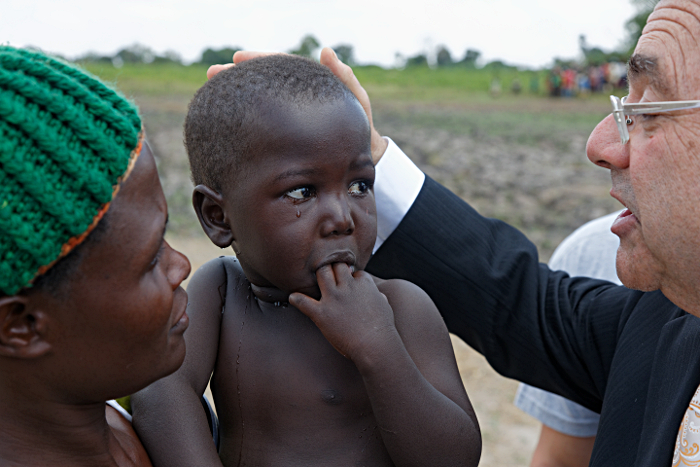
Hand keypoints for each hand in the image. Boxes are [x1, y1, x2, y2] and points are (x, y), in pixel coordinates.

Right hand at [205, 48, 387, 163]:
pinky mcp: (286, 136)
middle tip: (212, 73)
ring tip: (212, 94)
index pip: (278, 66)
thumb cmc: (361, 128)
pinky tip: (228, 123)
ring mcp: (288, 118)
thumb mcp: (356, 101)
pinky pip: (263, 123)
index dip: (258, 60)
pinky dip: (246, 120)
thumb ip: (344, 78)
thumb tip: (326, 51)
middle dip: (236, 76)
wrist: (363, 156)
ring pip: (258, 102)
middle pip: (261, 81)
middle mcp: (294, 99)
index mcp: (306, 85)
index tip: (237, 57)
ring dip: (235, 97)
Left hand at [289, 263, 397, 359]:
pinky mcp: (322, 313)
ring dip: (318, 275)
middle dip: (333, 267)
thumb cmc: (382, 328)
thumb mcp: (384, 305)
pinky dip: (296, 299)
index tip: (350, 284)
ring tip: (314, 280)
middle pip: (336, 265)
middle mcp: (347, 287)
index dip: (352, 277)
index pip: (355, 272)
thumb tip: (376, 295)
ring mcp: (333, 299)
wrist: (375, 345)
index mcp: (364, 284)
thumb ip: (377, 295)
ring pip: (321, 273)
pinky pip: (303, 302)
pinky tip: (293, 298)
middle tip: (330, 275)